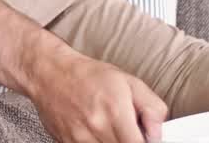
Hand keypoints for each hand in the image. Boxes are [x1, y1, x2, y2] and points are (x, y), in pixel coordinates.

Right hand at [24, 47, 166, 142]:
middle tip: (129, 132)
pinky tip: (97, 133)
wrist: (49, 74)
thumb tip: (158, 134)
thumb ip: (152, 108)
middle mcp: (97, 128)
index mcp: (116, 112)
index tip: (145, 139)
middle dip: (131, 142)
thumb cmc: (89, 76)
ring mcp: (80, 140)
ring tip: (111, 130)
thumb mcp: (129, 82)